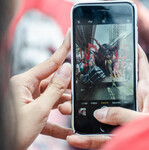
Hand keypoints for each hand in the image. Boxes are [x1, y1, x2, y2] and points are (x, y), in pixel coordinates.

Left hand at [10, 29, 73, 149]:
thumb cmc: (13, 132)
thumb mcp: (39, 110)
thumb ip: (55, 89)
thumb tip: (66, 70)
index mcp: (23, 83)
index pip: (49, 63)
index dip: (62, 49)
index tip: (70, 37)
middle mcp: (26, 89)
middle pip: (53, 82)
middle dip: (67, 87)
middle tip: (80, 86)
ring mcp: (30, 100)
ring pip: (52, 97)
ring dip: (63, 105)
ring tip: (72, 110)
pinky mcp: (33, 112)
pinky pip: (48, 114)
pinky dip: (57, 123)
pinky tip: (67, 129)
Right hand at [60, 45, 148, 148]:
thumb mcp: (146, 120)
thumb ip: (124, 116)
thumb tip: (100, 114)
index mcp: (146, 93)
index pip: (141, 67)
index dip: (135, 52)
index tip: (126, 41)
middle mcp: (133, 103)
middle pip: (110, 89)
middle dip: (91, 86)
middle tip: (76, 82)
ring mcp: (124, 119)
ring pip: (100, 114)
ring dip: (82, 112)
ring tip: (66, 107)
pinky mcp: (119, 135)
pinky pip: (100, 137)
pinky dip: (87, 138)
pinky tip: (75, 137)